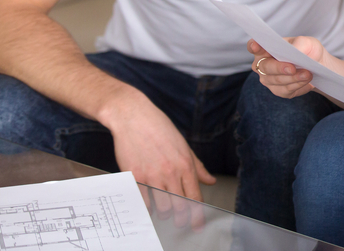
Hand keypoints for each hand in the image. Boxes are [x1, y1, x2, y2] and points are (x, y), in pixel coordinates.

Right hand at [100, 91, 214, 227]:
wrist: (134, 117)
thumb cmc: (160, 129)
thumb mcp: (184, 146)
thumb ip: (198, 166)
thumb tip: (210, 180)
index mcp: (185, 164)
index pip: (195, 196)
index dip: (197, 215)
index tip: (197, 226)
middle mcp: (170, 171)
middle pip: (179, 206)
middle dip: (181, 219)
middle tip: (180, 223)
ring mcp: (152, 175)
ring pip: (161, 208)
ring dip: (163, 214)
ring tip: (163, 211)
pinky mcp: (135, 176)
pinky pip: (142, 202)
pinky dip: (146, 208)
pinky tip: (148, 206)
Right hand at [247, 38, 318, 98]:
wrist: (318, 65)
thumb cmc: (307, 50)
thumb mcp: (306, 42)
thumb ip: (299, 44)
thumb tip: (294, 50)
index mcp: (266, 48)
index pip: (254, 46)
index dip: (253, 46)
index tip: (255, 46)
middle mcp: (263, 64)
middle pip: (266, 67)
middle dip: (280, 68)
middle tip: (293, 68)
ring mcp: (269, 79)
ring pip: (277, 80)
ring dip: (293, 78)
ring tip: (307, 74)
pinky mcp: (279, 90)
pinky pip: (285, 90)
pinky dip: (297, 85)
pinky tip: (306, 80)